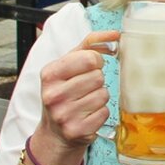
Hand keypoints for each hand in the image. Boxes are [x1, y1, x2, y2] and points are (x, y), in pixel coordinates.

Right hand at [38, 31, 118, 148]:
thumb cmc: (65, 91)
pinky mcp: (76, 130)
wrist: (55, 130)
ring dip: (100, 97)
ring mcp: (63, 115)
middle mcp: (53, 95)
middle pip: (98, 77)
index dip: (96, 61)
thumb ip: (90, 45)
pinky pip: (105, 113)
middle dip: (97, 81)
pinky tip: (88, 114)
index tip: (90, 67)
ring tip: (86, 101)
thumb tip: (115, 34)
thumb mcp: (69, 65)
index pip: (90, 58)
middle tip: (86, 88)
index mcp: (50, 74)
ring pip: (103, 95)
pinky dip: (101, 113)